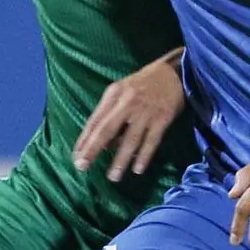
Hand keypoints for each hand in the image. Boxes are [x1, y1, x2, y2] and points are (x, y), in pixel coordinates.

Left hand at [73, 52, 186, 181]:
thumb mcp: (121, 91)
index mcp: (113, 95)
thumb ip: (110, 113)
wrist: (173, 72)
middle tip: (82, 166)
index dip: (84, 140)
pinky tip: (137, 169)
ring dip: (121, 159)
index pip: (95, 121)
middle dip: (93, 149)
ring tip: (113, 177)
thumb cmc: (143, 84)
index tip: (76, 158)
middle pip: (107, 129)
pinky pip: (151, 141)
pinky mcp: (162, 119)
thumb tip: (104, 143)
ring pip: (130, 139)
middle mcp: (127, 103)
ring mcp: (145, 112)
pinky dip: (144, 156)